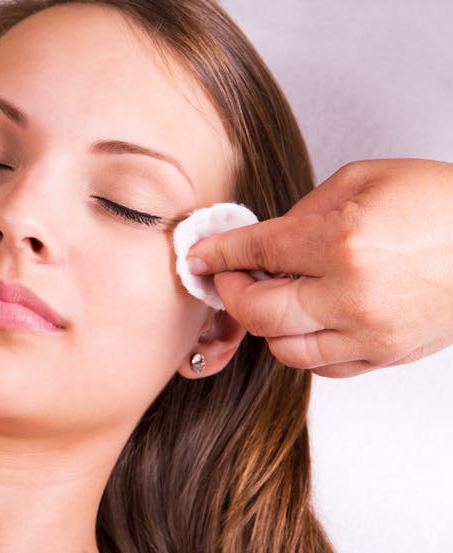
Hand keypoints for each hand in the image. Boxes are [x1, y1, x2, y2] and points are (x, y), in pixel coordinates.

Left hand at [187, 159, 452, 376]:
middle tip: (225, 275)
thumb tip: (263, 240)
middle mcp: (353, 297)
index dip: (218, 253)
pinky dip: (300, 344)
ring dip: (263, 322)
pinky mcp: (386, 355)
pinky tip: (304, 317)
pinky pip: (322, 366)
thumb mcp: (363, 180)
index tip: (199, 254)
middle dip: (229, 292)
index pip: (257, 252)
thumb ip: (303, 212)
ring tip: (269, 293)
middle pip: (257, 313)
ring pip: (283, 349)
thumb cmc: (441, 204)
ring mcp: (370, 334)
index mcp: (345, 244)